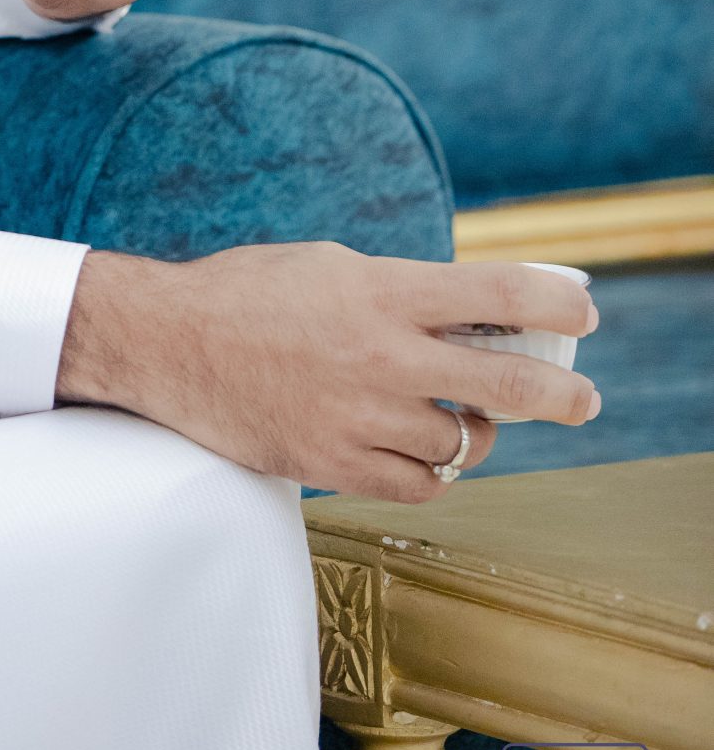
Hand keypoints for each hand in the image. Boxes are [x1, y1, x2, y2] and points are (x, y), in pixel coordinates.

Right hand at [55, 245, 601, 500]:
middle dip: (563, 394)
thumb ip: (401, 289)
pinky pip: (419, 484)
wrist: (165, 341)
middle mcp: (383, 354)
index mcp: (383, 289)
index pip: (500, 292)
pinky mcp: (332, 461)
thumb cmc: (247, 293)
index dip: (558, 302)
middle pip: (509, 383)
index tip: (584, 311)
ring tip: (460, 421)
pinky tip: (423, 456)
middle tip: (584, 400)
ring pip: (463, 443)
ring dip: (473, 434)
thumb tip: (474, 312)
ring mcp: (360, 414)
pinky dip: (433, 473)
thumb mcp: (331, 264)